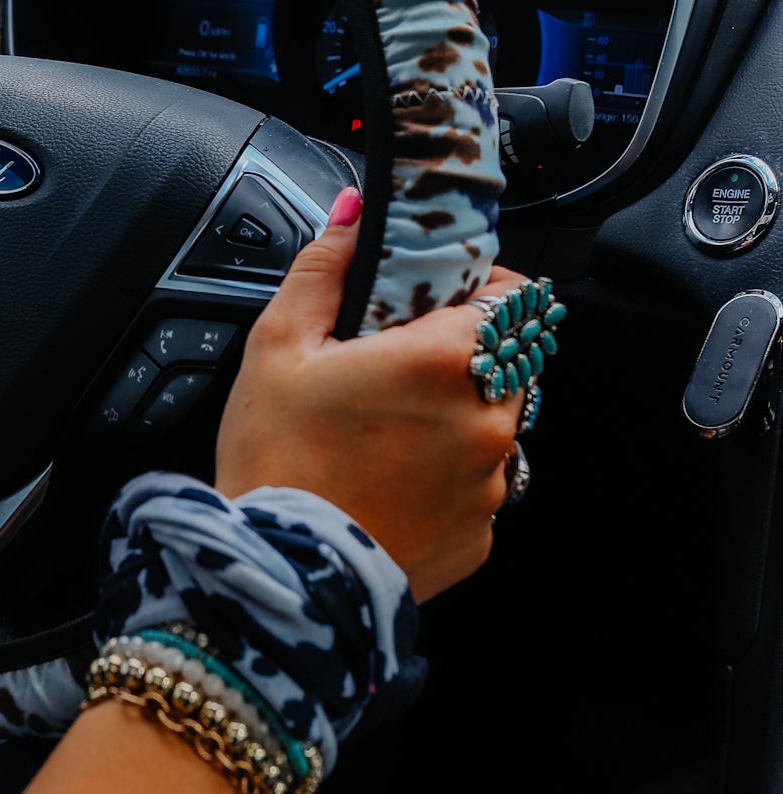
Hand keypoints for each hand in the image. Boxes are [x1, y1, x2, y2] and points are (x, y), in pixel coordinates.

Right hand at [215, 190, 524, 601]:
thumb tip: (355, 214)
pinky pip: (479, 483)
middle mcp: (488, 419)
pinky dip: (445, 473)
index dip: (481, 288)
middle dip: (467, 351)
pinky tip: (387, 477)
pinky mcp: (481, 533)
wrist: (280, 580)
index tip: (441, 299)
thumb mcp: (278, 345)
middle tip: (397, 364)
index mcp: (448, 360)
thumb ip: (325, 268)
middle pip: (512, 357)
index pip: (515, 295)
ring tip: (385, 428)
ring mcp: (492, 482)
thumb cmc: (277, 464)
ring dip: (457, 413)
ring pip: (496, 421)